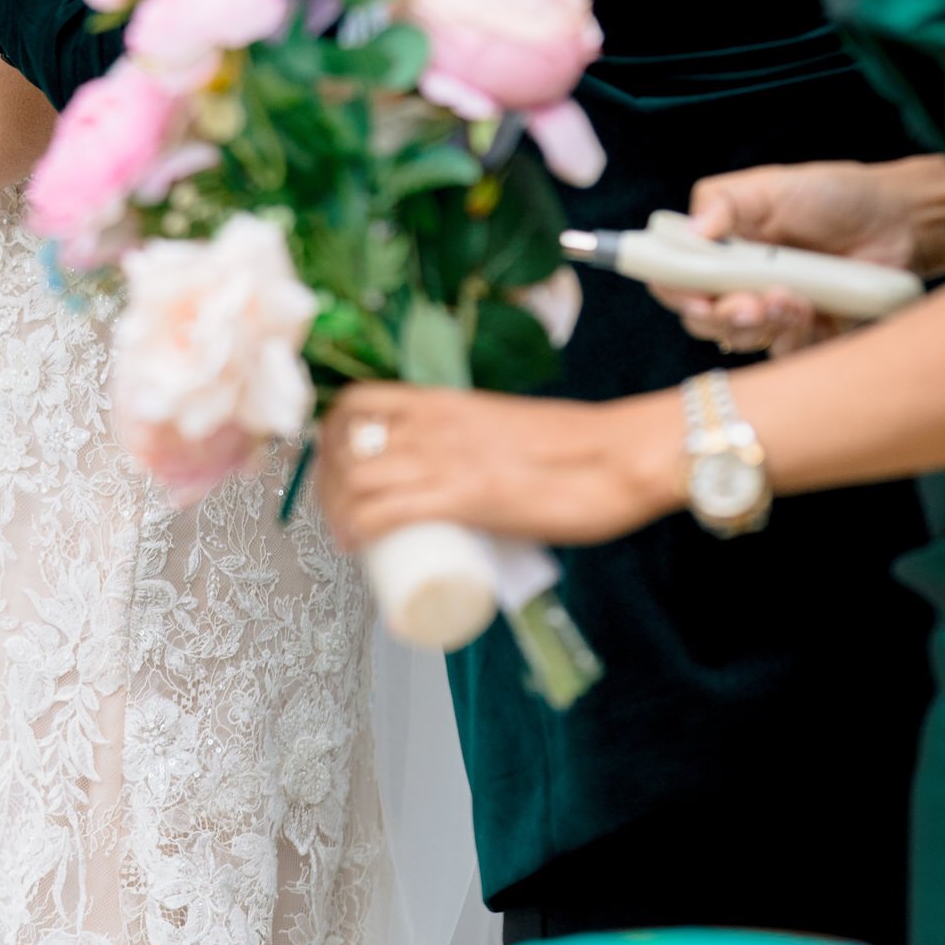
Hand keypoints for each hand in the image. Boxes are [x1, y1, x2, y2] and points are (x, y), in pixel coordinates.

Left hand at [315, 382, 683, 552]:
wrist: (618, 456)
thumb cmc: (575, 447)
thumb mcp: (504, 427)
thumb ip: (477, 441)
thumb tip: (460, 472)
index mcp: (445, 401)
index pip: (361, 400)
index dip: (331, 431)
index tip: (332, 461)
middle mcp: (434, 423)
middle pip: (346, 443)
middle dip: (327, 478)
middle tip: (336, 509)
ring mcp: (446, 459)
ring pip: (357, 479)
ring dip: (335, 509)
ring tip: (344, 534)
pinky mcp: (463, 498)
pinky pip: (386, 511)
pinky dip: (357, 528)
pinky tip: (351, 544)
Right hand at [660, 157, 944, 354]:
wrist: (897, 221)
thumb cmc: (830, 195)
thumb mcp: (772, 186)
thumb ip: (723, 203)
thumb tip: (688, 233)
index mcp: (719, 247)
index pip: (674, 277)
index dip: (673, 290)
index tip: (693, 294)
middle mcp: (737, 282)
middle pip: (700, 319)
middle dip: (718, 316)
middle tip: (747, 303)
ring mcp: (770, 310)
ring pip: (740, 339)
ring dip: (760, 324)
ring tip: (792, 298)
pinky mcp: (805, 334)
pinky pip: (785, 353)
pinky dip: (794, 336)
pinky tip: (813, 310)